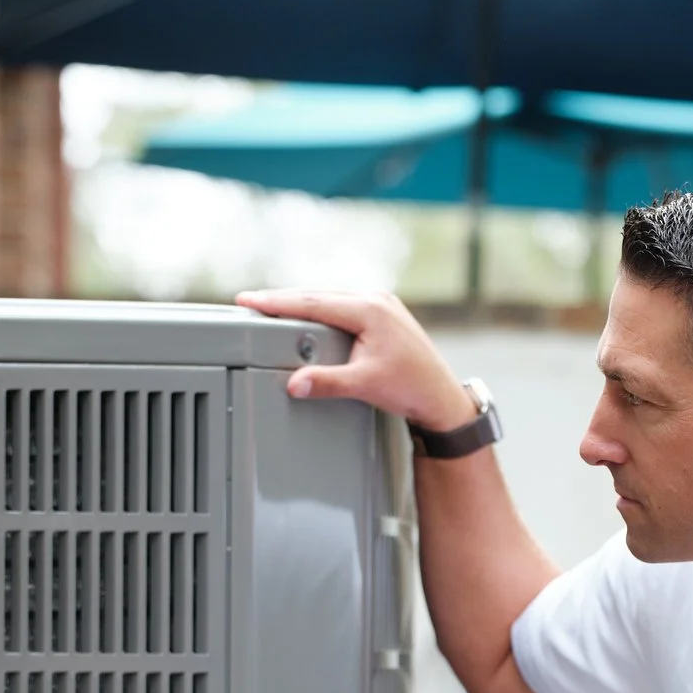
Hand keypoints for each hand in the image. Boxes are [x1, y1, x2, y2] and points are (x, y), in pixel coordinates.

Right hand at [235, 287, 473, 432]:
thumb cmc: (412, 388)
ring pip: (330, 299)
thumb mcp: (365, 385)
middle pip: (318, 296)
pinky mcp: (384, 315)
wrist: (443, 397)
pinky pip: (343, 306)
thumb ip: (327, 382)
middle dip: (283, 299)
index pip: (313, 302)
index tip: (249, 300)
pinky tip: (306, 315)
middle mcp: (376, 300)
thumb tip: (294, 384)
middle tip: (250, 301)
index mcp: (370, 310)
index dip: (277, 302)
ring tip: (271, 307)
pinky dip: (320, 310)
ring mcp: (382, 305)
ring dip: (301, 303)